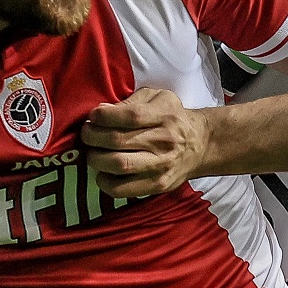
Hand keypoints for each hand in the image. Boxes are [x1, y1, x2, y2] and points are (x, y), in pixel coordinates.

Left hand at [81, 88, 210, 197]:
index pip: (130, 116)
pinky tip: (103, 172)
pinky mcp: (157, 185)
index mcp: (164, 116)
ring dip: (95, 159)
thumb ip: (131, 101)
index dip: (104, 117)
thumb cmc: (173, 117)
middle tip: (87, 134)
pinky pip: (122, 189)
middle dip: (92, 137)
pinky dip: (104, 181)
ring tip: (92, 152)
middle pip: (118, 141)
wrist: (201, 144)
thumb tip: (101, 111)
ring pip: (118, 165)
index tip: (93, 116)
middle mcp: (163, 142)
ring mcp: (161, 166)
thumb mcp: (158, 98)